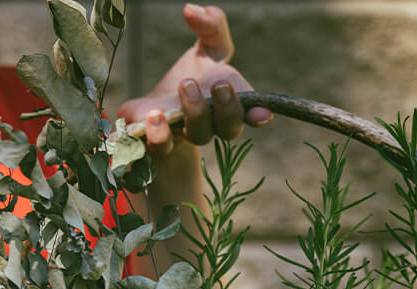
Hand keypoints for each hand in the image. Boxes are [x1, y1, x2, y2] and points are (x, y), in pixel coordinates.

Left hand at [117, 3, 272, 157]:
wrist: (155, 113)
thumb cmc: (190, 77)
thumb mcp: (205, 48)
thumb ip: (210, 26)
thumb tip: (191, 10)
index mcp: (229, 103)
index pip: (249, 112)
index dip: (257, 114)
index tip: (262, 113)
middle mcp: (212, 125)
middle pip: (229, 127)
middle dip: (227, 108)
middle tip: (218, 85)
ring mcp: (185, 136)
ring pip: (199, 135)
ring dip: (196, 113)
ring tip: (186, 85)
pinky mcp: (156, 142)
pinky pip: (161, 147)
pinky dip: (159, 134)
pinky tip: (154, 115)